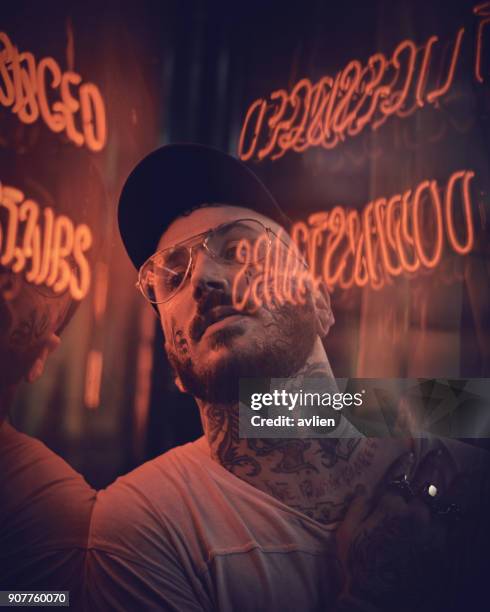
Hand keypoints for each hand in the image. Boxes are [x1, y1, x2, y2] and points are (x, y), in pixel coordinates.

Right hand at [333, 447, 461, 611]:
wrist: (376, 597)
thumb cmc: (358, 563)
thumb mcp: (347, 532)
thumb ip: (357, 506)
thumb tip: (363, 487)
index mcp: (391, 506)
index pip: (399, 477)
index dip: (403, 463)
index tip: (409, 450)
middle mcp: (414, 514)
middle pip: (424, 487)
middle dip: (429, 469)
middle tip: (437, 454)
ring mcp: (430, 532)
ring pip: (438, 505)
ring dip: (443, 493)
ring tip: (456, 478)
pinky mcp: (439, 548)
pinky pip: (446, 527)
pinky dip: (447, 518)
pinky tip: (452, 510)